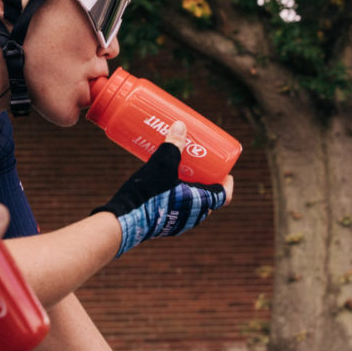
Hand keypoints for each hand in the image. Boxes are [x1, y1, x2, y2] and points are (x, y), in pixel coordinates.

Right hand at [91, 122, 229, 256]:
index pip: (224, 195)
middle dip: (207, 183)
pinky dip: (178, 198)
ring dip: (192, 191)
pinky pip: (177, 210)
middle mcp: (193, 216)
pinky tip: (166, 188)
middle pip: (209, 199)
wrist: (124, 222)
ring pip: (192, 205)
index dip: (227, 183)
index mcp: (201, 203)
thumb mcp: (161, 166)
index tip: (226, 172)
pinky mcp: (163, 226)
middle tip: (201, 167)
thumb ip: (172, 146)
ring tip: (182, 174)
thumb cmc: (147, 195)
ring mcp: (178, 223)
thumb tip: (180, 125)